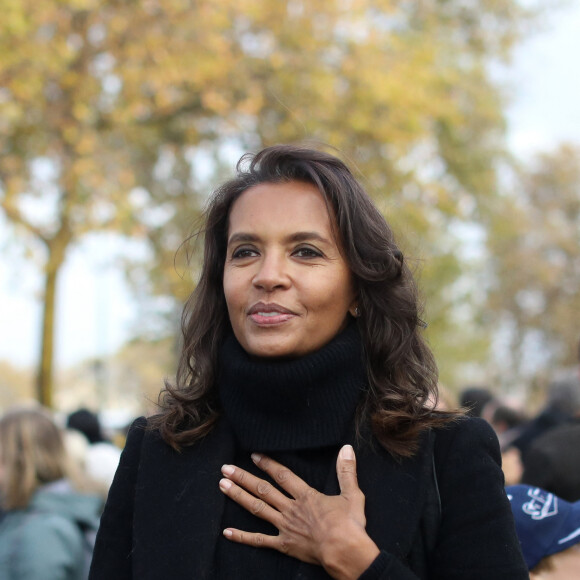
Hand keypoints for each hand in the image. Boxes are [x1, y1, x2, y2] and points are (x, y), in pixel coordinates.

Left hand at [218, 445, 379, 579]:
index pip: (282, 475)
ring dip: (238, 496)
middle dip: (243, 477)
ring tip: (223, 486)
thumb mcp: (352, 494)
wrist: (346, 553)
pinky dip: (242, 536)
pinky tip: (227, 532)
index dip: (267, 464)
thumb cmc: (350, 525)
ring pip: (257, 509)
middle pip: (262, 489)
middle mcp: (290, 509)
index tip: (253, 455)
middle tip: (225, 468)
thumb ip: (346, 470)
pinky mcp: (283, 545)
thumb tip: (347, 448)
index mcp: (305, 496)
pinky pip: (259, 540)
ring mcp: (284, 527)